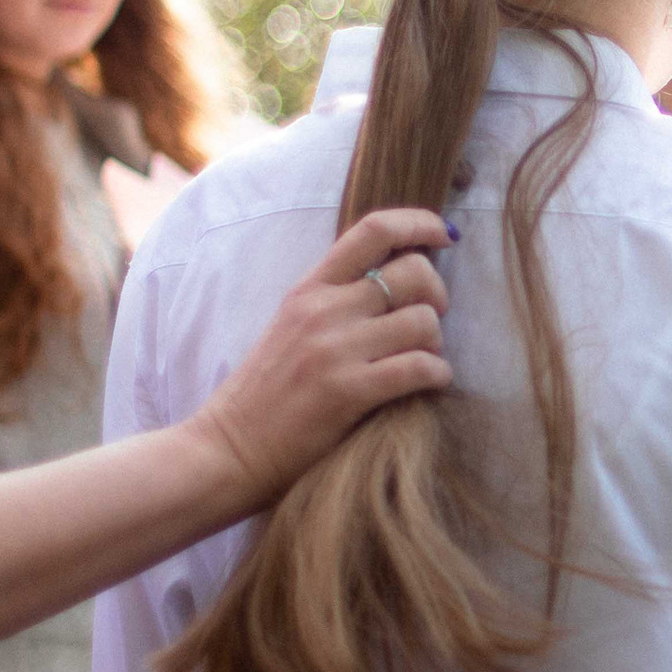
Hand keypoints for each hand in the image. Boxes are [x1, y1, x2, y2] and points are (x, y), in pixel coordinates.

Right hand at [186, 210, 455, 504]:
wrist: (226, 448)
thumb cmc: (266, 391)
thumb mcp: (292, 325)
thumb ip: (337, 298)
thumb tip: (401, 277)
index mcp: (309, 288)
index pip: (373, 229)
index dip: (419, 223)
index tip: (444, 234)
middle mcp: (323, 310)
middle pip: (414, 272)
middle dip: (438, 295)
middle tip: (429, 322)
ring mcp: (335, 350)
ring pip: (424, 321)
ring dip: (436, 342)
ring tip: (423, 359)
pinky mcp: (348, 391)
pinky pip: (420, 368)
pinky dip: (438, 375)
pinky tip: (429, 383)